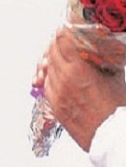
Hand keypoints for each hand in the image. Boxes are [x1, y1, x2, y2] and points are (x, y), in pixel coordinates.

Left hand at [40, 26, 125, 150]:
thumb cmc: (119, 109)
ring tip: (62, 58)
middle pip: (51, 53)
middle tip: (63, 41)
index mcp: (78, 69)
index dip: (63, 33)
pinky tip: (61, 76)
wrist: (115, 137)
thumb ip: (101, 60)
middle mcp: (63, 79)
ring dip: (53, 61)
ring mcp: (57, 93)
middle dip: (57, 45)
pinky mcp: (54, 106)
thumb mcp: (114, 76)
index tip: (65, 29)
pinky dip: (52, 78)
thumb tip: (96, 48)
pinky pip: (47, 85)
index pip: (61, 41)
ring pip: (47, 69)